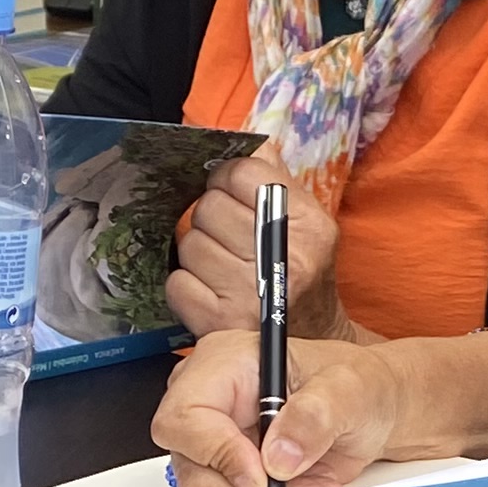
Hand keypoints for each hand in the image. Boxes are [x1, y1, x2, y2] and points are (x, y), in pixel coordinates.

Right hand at [156, 324, 407, 486]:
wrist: (374, 412)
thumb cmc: (358, 387)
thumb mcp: (350, 390)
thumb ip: (315, 415)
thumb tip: (278, 457)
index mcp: (225, 363)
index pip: (185, 416)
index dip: (217, 455)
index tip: (260, 480)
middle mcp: (210, 399)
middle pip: (186, 460)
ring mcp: (214, 438)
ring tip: (301, 484)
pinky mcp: (227, 470)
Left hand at [170, 152, 352, 341]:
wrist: (310, 346)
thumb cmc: (299, 273)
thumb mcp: (305, 222)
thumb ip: (274, 177)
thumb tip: (240, 139)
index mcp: (309, 226)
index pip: (242, 172)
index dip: (226, 179)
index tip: (230, 195)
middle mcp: (285, 259)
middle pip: (208, 207)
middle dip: (210, 219)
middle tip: (227, 238)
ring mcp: (251, 295)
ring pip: (189, 244)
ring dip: (198, 254)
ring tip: (222, 268)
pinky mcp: (221, 325)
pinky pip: (177, 284)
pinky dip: (186, 287)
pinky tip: (210, 293)